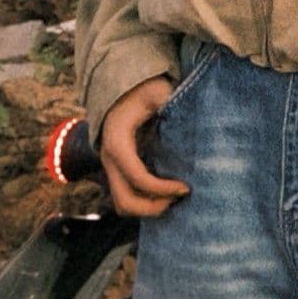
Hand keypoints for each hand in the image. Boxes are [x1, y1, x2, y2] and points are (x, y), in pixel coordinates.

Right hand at [102, 76, 189, 217]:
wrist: (127, 90)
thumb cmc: (145, 89)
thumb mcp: (159, 91)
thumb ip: (169, 100)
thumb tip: (188, 110)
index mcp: (118, 141)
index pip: (136, 176)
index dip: (161, 188)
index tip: (186, 188)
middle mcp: (109, 158)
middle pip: (124, 200)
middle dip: (153, 207)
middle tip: (179, 198)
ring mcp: (111, 167)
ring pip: (123, 204)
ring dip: (148, 209)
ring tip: (174, 198)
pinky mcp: (118, 171)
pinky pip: (127, 196)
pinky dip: (146, 202)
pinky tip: (169, 193)